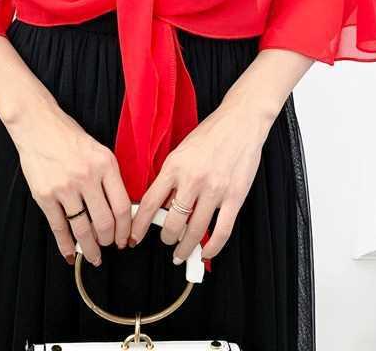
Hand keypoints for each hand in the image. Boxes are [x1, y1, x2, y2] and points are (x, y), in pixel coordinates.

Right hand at [6, 102, 131, 266]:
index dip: (126, 228)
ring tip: (94, 256)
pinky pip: (59, 227)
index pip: (122, 206)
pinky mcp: (45, 195)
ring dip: (90, 248)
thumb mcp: (99, 150)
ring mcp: (65, 187)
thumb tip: (120, 209)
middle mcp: (87, 176)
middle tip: (110, 246)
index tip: (126, 238)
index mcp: (105, 164)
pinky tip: (70, 254)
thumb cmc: (69, 137)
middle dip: (109, 240)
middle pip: (104, 221)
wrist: (38, 126)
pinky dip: (65, 245)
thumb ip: (109, 177)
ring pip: (82, 228)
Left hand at [129, 92, 272, 264]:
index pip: (150, 203)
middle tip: (166, 241)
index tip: (134, 237)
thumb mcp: (181, 151)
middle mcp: (192, 180)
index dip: (139, 225)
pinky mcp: (235, 197)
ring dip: (185, 247)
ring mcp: (215, 190)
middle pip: (172, 223)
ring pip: (195, 232)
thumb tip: (164, 205)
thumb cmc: (211, 134)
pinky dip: (212, 248)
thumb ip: (172, 177)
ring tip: (181, 252)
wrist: (241, 122)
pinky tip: (206, 253)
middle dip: (166, 238)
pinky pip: (221, 232)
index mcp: (175, 166)